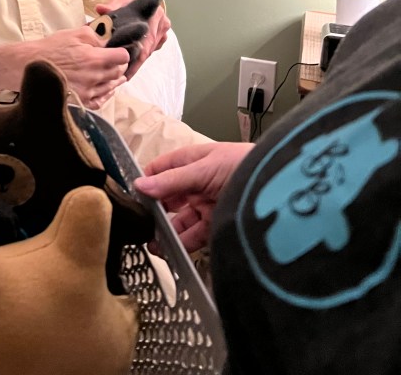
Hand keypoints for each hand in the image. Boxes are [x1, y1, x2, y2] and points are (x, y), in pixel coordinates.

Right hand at [0, 27, 128, 109]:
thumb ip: (96, 35)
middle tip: (115, 61)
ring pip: (111, 87)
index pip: (123, 57)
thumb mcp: (75, 34)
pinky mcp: (80, 102)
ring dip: (114, 79)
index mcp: (95, 58)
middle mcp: (94, 77)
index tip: (118, 51)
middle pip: (118, 72)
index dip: (122, 52)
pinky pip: (101, 101)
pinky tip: (106, 89)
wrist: (30, 66)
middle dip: (118, 65)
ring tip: (114, 74)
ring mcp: (88, 92)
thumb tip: (109, 39)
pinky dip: (106, 94)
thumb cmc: (51, 48)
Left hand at [95, 0, 170, 78]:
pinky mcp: (160, 37)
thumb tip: (101, 9)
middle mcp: (162, 23)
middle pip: (149, 48)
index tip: (127, 66)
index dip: (137, 54)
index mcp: (155, 13)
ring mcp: (162, 32)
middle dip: (136, 63)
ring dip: (138, 63)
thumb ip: (112, 4)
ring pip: (149, 52)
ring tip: (125, 74)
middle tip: (123, 76)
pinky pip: (150, 51)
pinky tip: (130, 67)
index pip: (147, 38)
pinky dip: (140, 59)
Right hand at [133, 142, 253, 251]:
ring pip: (180, 219)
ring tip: (151, 243)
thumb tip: (139, 185)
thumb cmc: (242, 167)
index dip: (146, 181)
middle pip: (168, 197)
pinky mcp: (217, 225)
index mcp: (192, 161)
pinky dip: (181, 243)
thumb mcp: (203, 169)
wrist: (280, 190)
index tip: (130, 196)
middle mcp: (197, 183)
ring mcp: (206, 205)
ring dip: (166, 230)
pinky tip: (169, 250)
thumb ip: (171, 180)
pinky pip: (194, 235)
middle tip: (138, 226)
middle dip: (154, 210)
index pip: (161, 170)